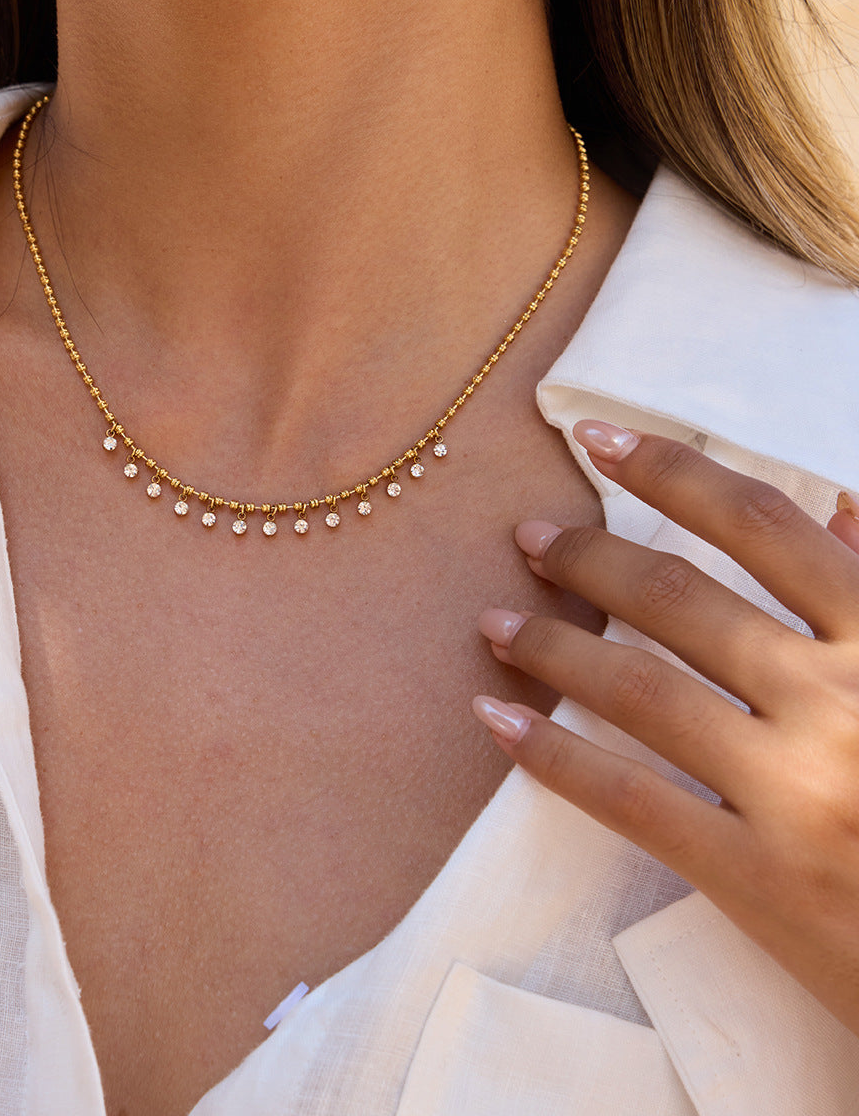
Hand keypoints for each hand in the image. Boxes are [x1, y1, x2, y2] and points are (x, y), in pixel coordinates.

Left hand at [472, 419, 858, 1034]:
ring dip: (553, 646)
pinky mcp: (758, 878)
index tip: (597, 440)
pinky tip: (493, 720)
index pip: (762, 526)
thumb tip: (835, 500)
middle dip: (589, 557)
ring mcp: (795, 792)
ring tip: (496, 623)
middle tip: (529, 539)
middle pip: (678, 598)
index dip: (672, 469)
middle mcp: (840, 703)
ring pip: (639, 690)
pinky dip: (551, 755)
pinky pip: (630, 800)